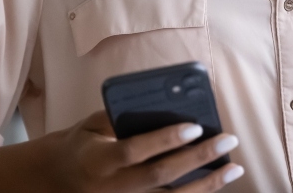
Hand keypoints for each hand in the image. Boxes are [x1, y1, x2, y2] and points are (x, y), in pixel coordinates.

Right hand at [47, 110, 243, 191]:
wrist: (58, 181)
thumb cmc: (82, 145)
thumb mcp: (90, 126)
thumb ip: (120, 118)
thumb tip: (165, 107)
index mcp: (98, 160)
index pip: (134, 150)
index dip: (164, 140)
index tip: (194, 126)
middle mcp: (113, 187)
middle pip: (160, 176)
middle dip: (198, 158)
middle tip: (227, 140)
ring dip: (207, 185)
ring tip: (233, 168)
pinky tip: (216, 184)